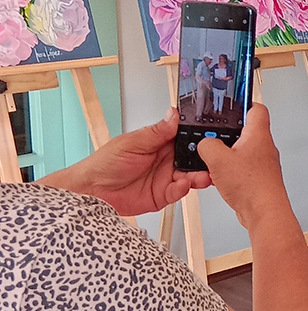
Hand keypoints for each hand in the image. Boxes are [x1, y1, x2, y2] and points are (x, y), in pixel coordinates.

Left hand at [39, 108, 211, 215]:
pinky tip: (183, 185)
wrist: (91, 190)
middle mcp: (167, 160)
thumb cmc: (105, 163)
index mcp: (161, 143)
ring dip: (199, 176)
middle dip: (204, 159)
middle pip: (193, 158)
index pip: (186, 138)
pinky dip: (183, 189)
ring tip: (202, 176)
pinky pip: (178, 192)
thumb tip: (173, 115)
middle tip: (212, 159)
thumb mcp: (132, 142)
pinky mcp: (163, 195)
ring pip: (190, 176)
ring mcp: (166, 178)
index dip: (199, 138)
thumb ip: (156, 132)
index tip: (211, 138)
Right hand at [197, 104, 289, 229]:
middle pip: (246, 130)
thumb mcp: (218, 159)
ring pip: (242, 150)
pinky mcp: (258, 177)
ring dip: (227, 153)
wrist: (264, 212)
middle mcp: (263, 146)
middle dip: (228, 133)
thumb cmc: (252, 185)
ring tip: (214, 159)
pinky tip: (220, 176)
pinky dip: (230, 169)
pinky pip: (242, 167)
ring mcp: (262, 162)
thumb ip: (207, 145)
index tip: (231, 104)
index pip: (256, 108)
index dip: (243, 103)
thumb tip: (205, 143)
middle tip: (214, 135)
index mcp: (258, 134)